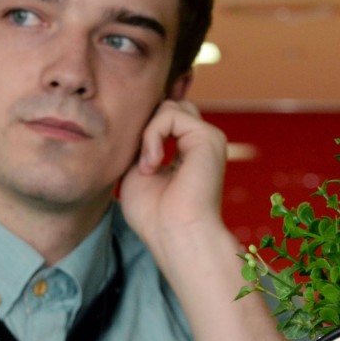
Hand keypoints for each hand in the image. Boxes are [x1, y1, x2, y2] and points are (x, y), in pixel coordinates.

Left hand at [119, 100, 227, 266]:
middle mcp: (201, 143)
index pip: (165, 119)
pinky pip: (169, 113)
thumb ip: (139, 143)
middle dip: (145, 125)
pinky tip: (152, 164)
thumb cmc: (154, 215)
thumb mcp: (136, 170)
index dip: (143, 128)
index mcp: (187, 152)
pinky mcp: (209, 137)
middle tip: (138, 160)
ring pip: (167, 106)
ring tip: (147, 166)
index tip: (131, 157)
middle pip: (168, 105)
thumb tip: (135, 116)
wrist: (175, 235)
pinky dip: (152, 135)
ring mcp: (207, 138)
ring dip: (147, 133)